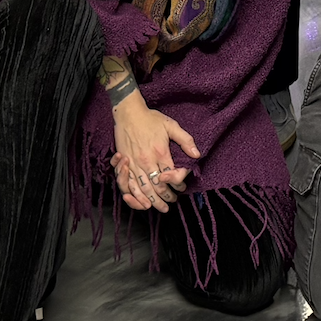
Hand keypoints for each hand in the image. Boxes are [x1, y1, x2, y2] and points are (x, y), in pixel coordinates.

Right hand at [110, 92, 197, 212]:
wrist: (128, 113)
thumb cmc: (150, 119)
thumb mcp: (171, 125)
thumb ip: (185, 140)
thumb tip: (196, 154)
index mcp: (160, 152)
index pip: (172, 175)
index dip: (178, 184)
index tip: (182, 187)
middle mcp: (147, 161)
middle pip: (158, 186)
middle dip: (167, 197)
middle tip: (172, 201)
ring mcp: (134, 164)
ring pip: (144, 189)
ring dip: (153, 201)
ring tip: (161, 207)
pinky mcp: (124, 165)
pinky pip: (128, 185)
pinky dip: (135, 197)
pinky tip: (142, 202)